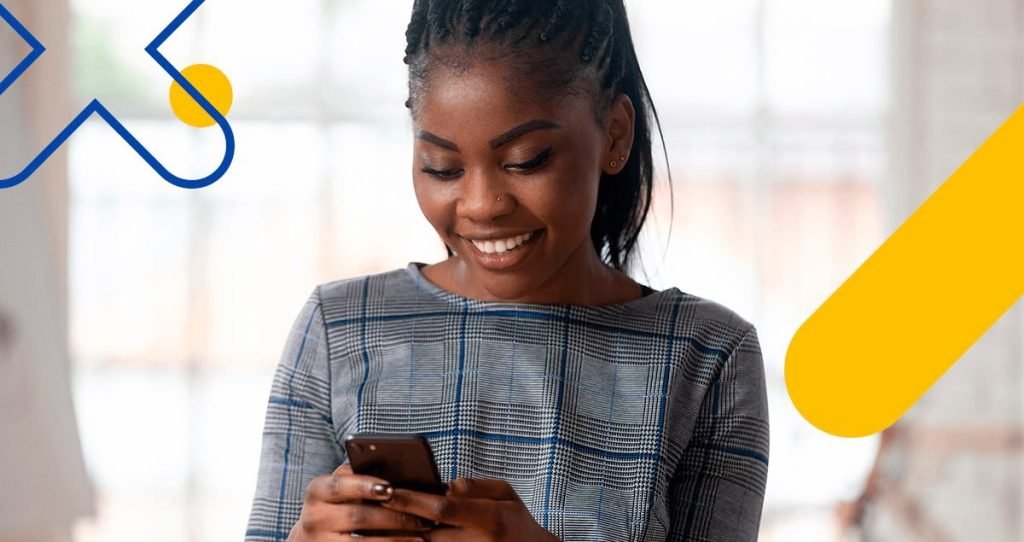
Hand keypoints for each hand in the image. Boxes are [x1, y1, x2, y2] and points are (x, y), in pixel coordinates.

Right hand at [288, 463, 430, 540]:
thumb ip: (360, 475)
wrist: (311, 538)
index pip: (341, 485)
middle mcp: (314, 517)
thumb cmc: (336, 505)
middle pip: (359, 516)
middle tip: (422, 516)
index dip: (366, 486)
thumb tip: (398, 469)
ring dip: (397, 537)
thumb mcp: (340, 488)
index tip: (390, 488)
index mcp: (317, 490)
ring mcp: (320, 541)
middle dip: (394, 516)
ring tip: (423, 533)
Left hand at [380, 478, 558, 541]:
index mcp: (488, 518)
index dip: (412, 499)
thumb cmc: (517, 522)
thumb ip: (475, 487)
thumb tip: (444, 486)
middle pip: (425, 533)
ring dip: (398, 538)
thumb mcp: (506, 494)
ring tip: (372, 526)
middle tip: (368, 507)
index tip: (387, 490)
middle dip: (396, 520)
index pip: (442, 508)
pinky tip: (395, 538)